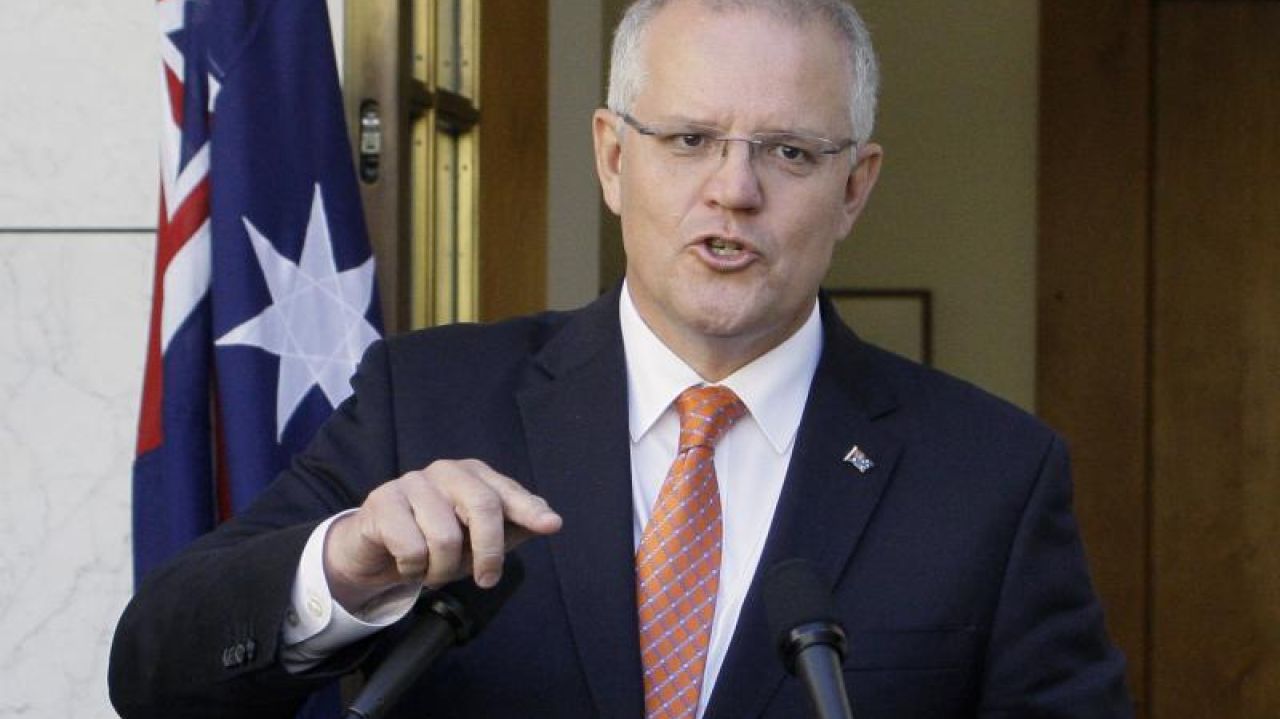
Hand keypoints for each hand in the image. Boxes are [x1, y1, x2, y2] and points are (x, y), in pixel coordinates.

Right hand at [323, 459, 561, 610]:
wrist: (377, 551)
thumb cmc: (435, 542)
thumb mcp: (477, 541)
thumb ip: (513, 528)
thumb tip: (550, 521)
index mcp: (475, 475)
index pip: (506, 492)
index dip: (529, 510)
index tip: (551, 526)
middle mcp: (447, 471)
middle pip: (482, 507)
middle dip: (489, 551)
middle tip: (486, 580)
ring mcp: (413, 482)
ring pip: (445, 536)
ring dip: (442, 570)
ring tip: (434, 572)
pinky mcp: (383, 501)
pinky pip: (411, 549)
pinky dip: (413, 570)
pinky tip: (407, 565)